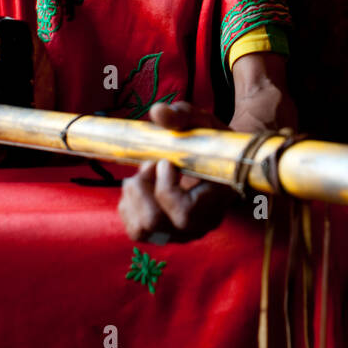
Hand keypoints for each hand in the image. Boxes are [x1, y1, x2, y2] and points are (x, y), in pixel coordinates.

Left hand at [117, 101, 238, 242]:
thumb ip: (183, 116)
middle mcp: (199, 225)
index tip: (165, 162)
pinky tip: (143, 185)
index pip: (184, 213)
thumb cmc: (212, 143)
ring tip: (145, 173)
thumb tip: (157, 112)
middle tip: (150, 164)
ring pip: (141, 228)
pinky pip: (134, 229)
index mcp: (216, 200)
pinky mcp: (163, 234)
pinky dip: (129, 204)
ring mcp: (180, 234)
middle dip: (142, 189)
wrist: (218, 164)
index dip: (165, 187)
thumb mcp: (203, 123)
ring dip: (134, 195)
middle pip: (155, 223)